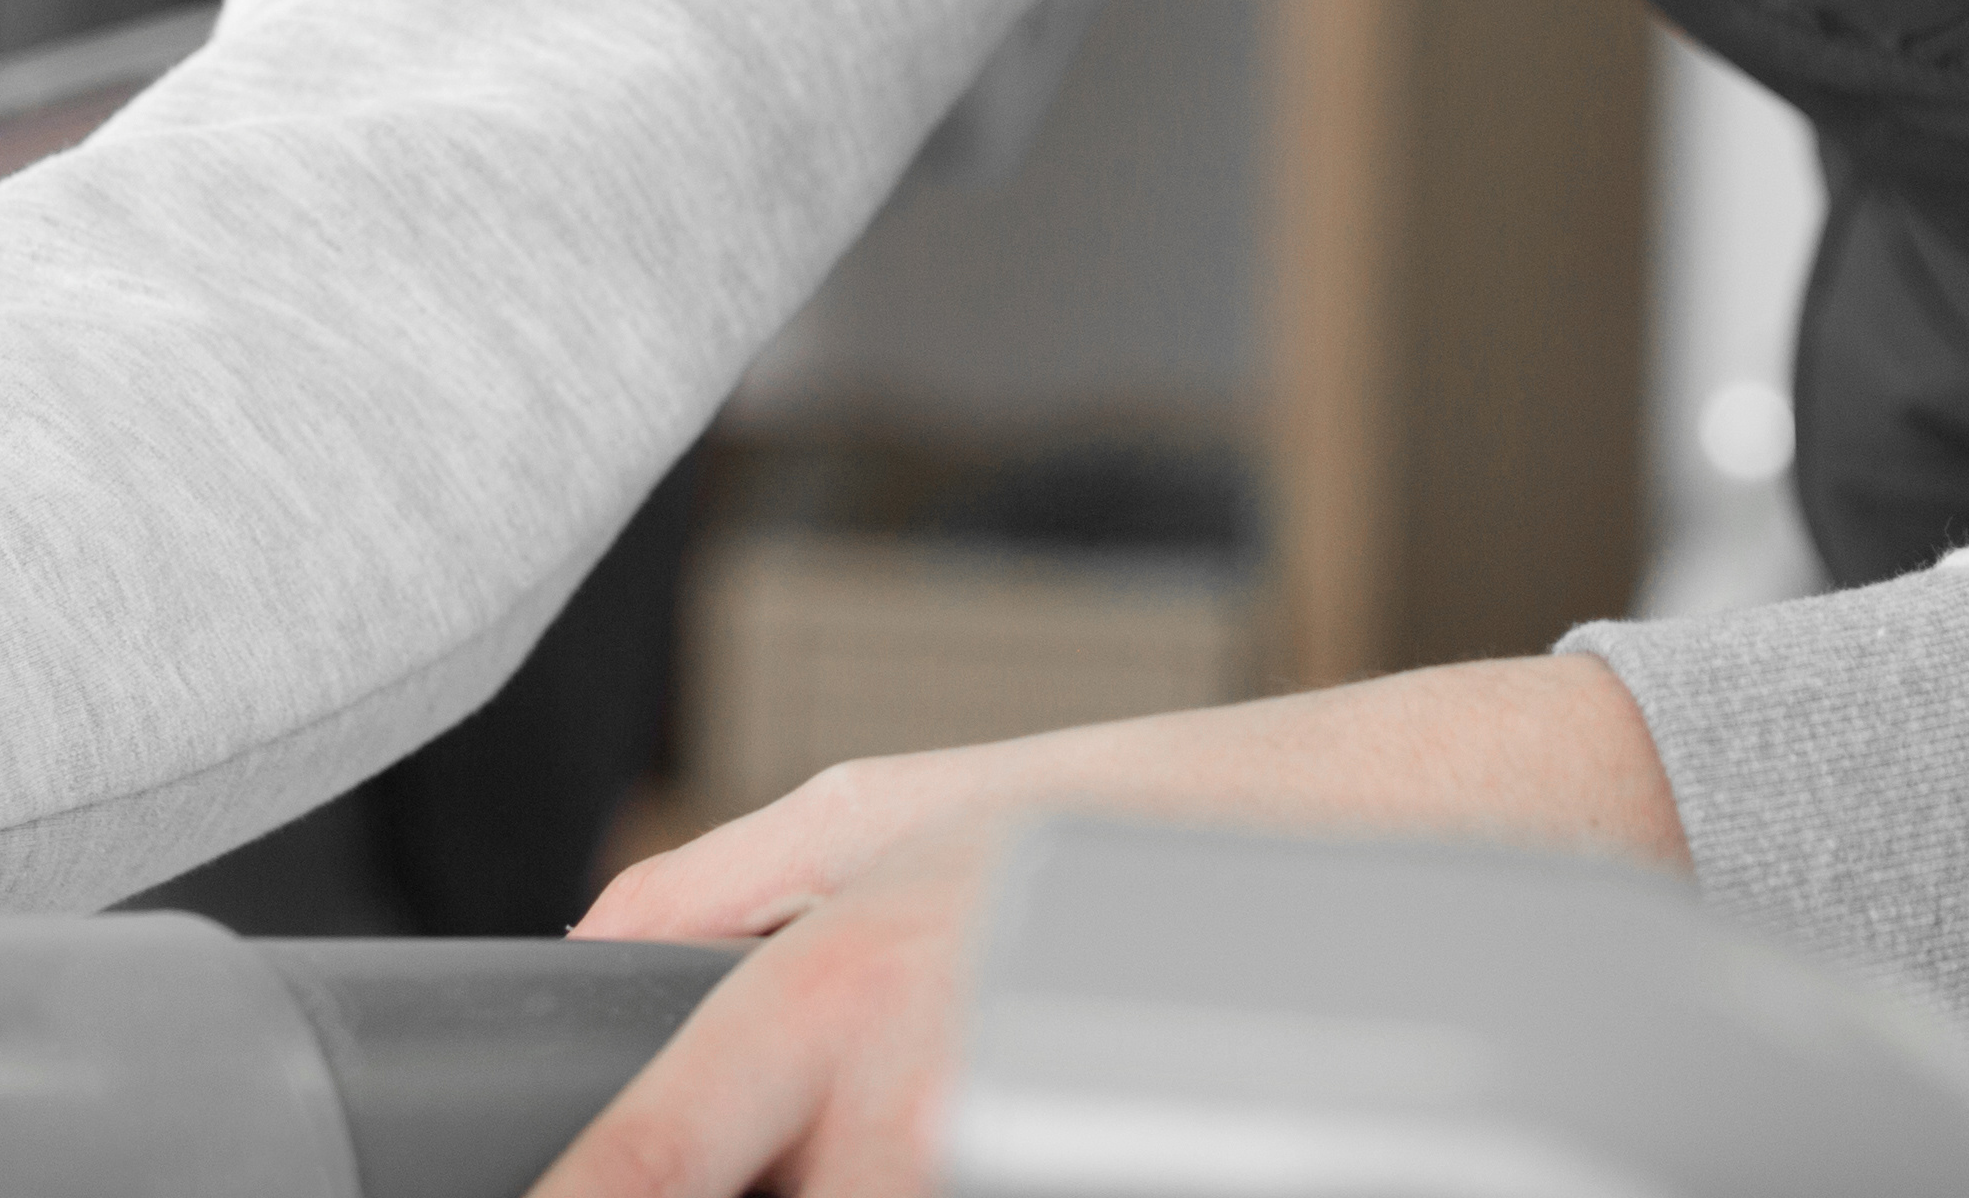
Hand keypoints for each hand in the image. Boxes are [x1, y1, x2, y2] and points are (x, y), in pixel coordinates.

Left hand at [546, 663, 1687, 1197]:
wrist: (1391, 843)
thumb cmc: (1136, 813)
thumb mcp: (884, 809)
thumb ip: (705, 893)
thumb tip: (577, 963)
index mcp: (835, 981)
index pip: (646, 1161)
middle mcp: (908, 1097)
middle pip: (766, 1193)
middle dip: (770, 1167)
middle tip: (855, 1098)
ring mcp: (1007, 1164)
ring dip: (867, 1170)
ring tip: (944, 1089)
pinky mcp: (1103, 1180)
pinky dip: (959, 1171)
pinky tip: (1005, 1127)